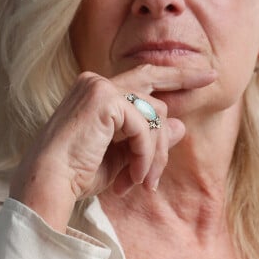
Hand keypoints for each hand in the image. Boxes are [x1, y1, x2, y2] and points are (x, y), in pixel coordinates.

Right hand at [9, 63, 215, 230]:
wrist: (49, 183)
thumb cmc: (77, 174)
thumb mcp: (120, 156)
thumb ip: (148, 138)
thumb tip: (181, 125)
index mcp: (97, 90)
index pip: (146, 77)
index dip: (180, 74)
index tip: (209, 75)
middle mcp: (97, 82)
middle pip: (158, 100)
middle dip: (165, 139)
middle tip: (161, 165)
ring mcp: (101, 87)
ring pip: (157, 117)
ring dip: (153, 156)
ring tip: (139, 183)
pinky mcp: (105, 100)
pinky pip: (145, 129)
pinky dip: (144, 157)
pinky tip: (131, 178)